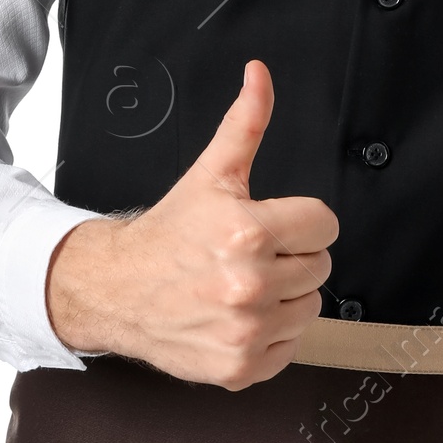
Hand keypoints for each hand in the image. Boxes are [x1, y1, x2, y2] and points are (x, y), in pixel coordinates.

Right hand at [44, 60, 338, 388]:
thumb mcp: (211, 174)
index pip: (325, 225)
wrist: (117, 289)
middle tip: (251, 254)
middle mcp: (250, 285)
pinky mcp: (240, 367)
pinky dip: (271, 336)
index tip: (272, 225)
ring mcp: (246, 331)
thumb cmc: (168, 234)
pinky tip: (239, 317)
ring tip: (244, 284)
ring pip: (309, 307)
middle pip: (320, 266)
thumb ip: (246, 123)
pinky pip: (290, 348)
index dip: (301, 221)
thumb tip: (260, 75)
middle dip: (291, 257)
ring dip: (285, 297)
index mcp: (248, 232)